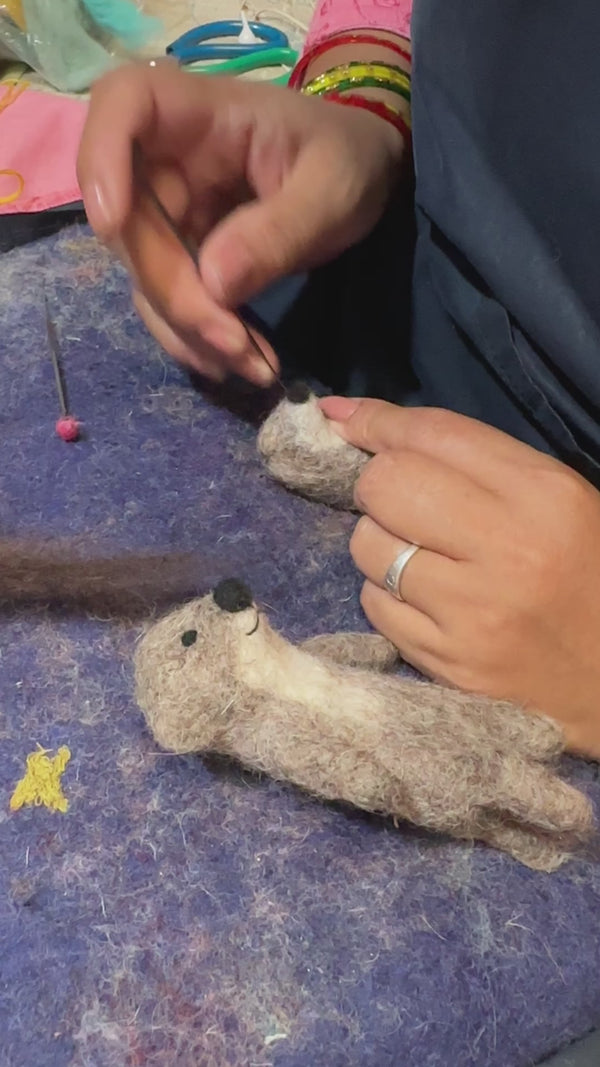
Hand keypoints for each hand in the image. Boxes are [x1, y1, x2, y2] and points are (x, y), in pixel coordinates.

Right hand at [77, 62, 403, 385]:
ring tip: (252, 366)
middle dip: (175, 296)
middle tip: (236, 346)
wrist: (362, 172)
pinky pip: (167, 302)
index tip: (113, 224)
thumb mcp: (333, 189)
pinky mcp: (181, 256)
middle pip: (129, 226)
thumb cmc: (349, 159)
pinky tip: (237, 363)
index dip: (101, 161)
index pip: (123, 105)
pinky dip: (196, 339)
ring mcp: (170, 211)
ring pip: (144, 277)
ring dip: (188, 331)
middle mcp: (170, 160)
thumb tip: (213, 283)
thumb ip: (279, 231)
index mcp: (202, 114)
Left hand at [320, 396, 599, 759]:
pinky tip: (425, 601)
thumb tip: (353, 419)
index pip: (433, 435)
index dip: (377, 423)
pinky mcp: (447, 661)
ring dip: (379, 543)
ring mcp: (472, 612)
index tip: (346, 421)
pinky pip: (374, 605)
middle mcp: (508, 549)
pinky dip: (386, 595)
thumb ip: (468, 456)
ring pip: (368, 546)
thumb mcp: (555, 499)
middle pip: (386, 485)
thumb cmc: (584, 574)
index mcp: (544, 495)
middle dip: (378, 486)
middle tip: (403, 504)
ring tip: (420, 556)